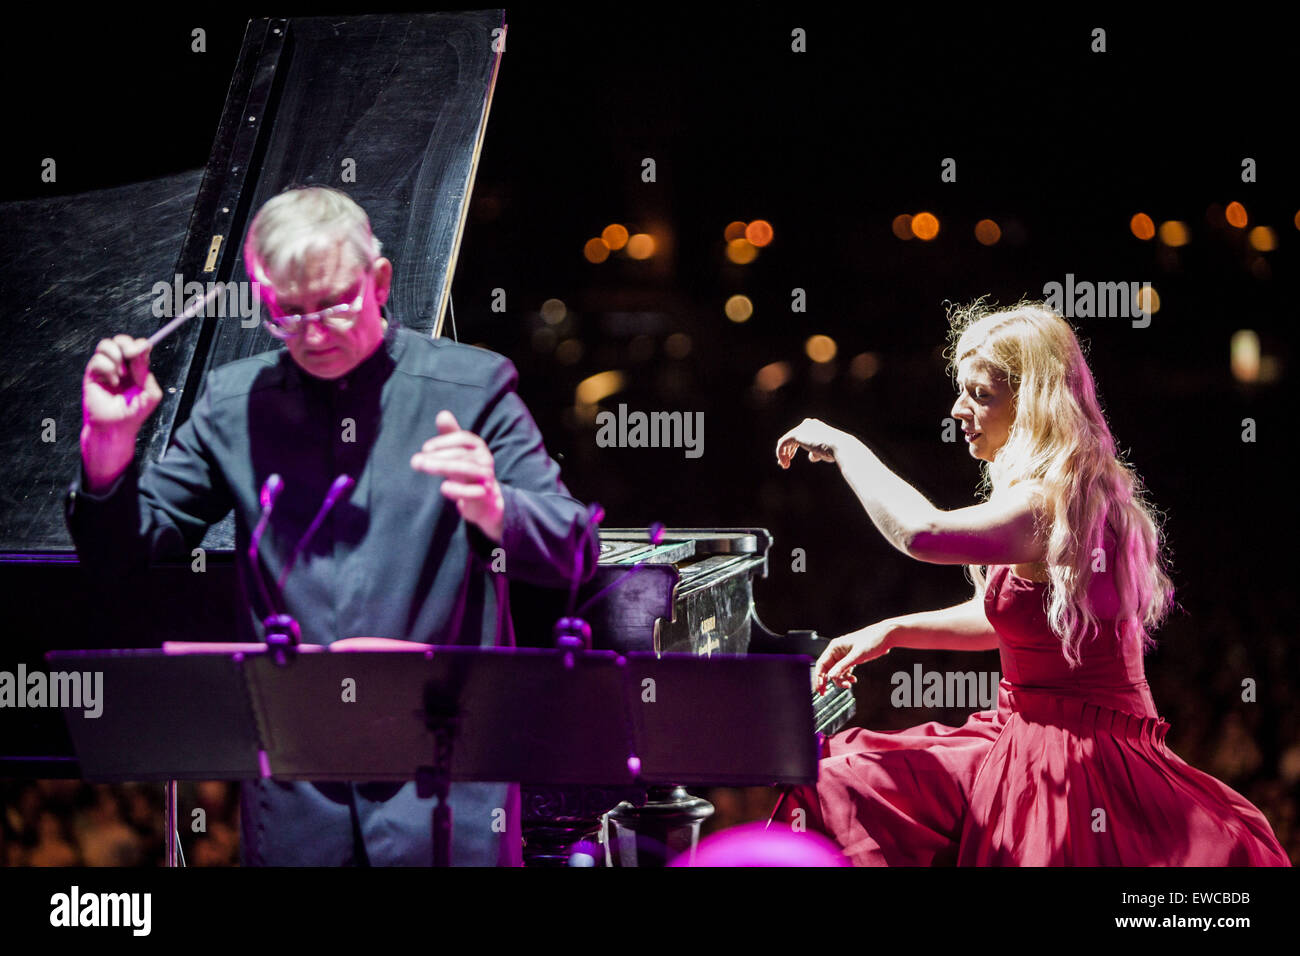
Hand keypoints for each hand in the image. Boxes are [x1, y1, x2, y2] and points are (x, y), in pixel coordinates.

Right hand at [81, 335, 163, 490]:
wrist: (115, 428)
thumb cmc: (134, 414)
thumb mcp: (150, 394)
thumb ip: (147, 373)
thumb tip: (143, 351)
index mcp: (136, 369)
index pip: (136, 346)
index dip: (139, 344)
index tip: (144, 348)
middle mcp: (120, 366)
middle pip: (119, 340)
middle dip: (126, 343)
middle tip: (131, 354)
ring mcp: (105, 369)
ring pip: (106, 345)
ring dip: (115, 356)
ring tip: (121, 374)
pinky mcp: (92, 375)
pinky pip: (97, 360)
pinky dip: (106, 368)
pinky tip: (112, 382)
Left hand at [410, 411, 505, 541]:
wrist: (486, 500)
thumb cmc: (467, 470)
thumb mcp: (459, 452)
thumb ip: (450, 434)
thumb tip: (442, 414)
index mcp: (478, 446)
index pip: (463, 438)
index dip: (444, 441)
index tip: (425, 448)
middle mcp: (485, 459)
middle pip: (462, 454)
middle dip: (438, 456)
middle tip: (416, 461)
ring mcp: (486, 477)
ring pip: (467, 469)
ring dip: (443, 467)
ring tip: (424, 467)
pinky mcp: (485, 496)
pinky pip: (474, 492)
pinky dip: (458, 489)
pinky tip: (443, 487)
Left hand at [776, 418, 851, 468]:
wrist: (839, 446)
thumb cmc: (836, 451)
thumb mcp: (826, 452)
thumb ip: (817, 453)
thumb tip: (811, 456)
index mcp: (815, 426)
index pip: (800, 436)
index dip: (793, 449)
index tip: (790, 459)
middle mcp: (808, 424)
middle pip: (792, 438)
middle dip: (787, 451)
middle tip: (785, 463)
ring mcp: (801, 428)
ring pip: (786, 441)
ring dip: (783, 454)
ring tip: (784, 465)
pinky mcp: (796, 435)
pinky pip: (782, 444)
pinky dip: (780, 453)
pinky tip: (783, 463)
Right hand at [813, 622, 893, 695]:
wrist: (885, 636)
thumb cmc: (871, 640)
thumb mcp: (857, 655)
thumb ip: (843, 666)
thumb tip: (830, 676)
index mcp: (834, 647)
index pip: (821, 664)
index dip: (819, 677)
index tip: (820, 689)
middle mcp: (837, 651)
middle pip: (828, 669)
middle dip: (831, 680)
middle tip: (828, 692)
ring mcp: (844, 655)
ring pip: (837, 672)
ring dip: (841, 680)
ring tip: (849, 684)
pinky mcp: (851, 659)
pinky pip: (844, 671)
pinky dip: (847, 677)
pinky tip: (853, 680)